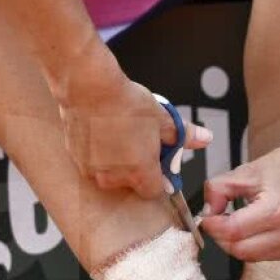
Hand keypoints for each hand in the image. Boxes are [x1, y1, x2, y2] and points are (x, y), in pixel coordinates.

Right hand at [59, 73, 211, 199]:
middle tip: (138, 141)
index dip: (159, 178)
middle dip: (135, 167)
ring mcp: (92, 170)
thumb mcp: (162, 118)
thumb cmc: (125, 103)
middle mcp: (114, 177)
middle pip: (130, 182)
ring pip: (109, 173)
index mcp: (140, 172)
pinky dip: (97, 153)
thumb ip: (183, 135)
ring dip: (114, 161)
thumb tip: (204, 138)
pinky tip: (100, 132)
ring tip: (118, 134)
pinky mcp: (75, 158)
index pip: (153, 191)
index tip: (159, 164)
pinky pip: (91, 163)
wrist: (89, 87)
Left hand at [201, 135, 279, 260]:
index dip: (213, 227)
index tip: (209, 219)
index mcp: (276, 212)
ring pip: (261, 258)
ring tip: (252, 220)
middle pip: (242, 253)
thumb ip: (218, 190)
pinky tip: (275, 226)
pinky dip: (271, 244)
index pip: (231, 234)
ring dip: (249, 243)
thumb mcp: (248, 170)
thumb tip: (207, 212)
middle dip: (227, 238)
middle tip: (225, 222)